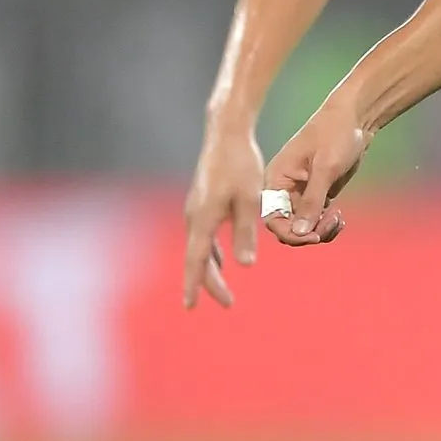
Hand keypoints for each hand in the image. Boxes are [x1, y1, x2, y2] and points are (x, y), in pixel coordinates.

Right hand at [181, 118, 267, 307]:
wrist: (226, 134)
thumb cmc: (241, 165)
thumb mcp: (249, 200)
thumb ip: (245, 233)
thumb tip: (246, 265)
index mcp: (203, 219)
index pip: (196, 261)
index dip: (195, 285)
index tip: (190, 306)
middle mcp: (194, 217)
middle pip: (198, 259)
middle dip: (210, 283)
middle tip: (228, 303)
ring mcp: (195, 209)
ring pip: (200, 248)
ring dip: (211, 269)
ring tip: (223, 289)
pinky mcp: (201, 202)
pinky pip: (203, 235)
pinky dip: (211, 252)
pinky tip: (220, 259)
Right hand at [262, 101, 369, 247]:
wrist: (355, 118)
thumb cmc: (334, 134)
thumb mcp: (324, 168)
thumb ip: (312, 201)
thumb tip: (299, 233)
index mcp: (276, 179)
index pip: (272, 217)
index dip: (289, 232)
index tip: (312, 235)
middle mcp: (284, 189)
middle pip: (287, 227)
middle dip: (308, 232)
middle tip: (331, 223)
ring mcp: (301, 193)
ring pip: (303, 227)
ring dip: (320, 231)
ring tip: (337, 220)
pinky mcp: (317, 195)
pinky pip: (315, 220)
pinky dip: (326, 225)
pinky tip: (339, 218)